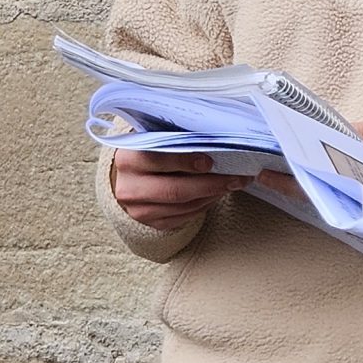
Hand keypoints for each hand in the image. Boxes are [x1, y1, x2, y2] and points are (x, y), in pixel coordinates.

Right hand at [108, 148, 245, 229]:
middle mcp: (129, 188)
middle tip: (236, 178)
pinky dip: (205, 205)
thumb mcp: (154, 138)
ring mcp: (139, 210)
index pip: (156, 160)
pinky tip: (216, 193)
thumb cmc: (149, 151)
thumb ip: (174, 138)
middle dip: (210, 184)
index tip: (210, 161)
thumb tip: (212, 138)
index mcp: (127, 160)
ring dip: (212, 195)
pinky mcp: (153, 223)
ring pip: (183, 207)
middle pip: (174, 191)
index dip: (184, 161)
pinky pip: (185, 217)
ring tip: (232, 183)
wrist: (130, 178)